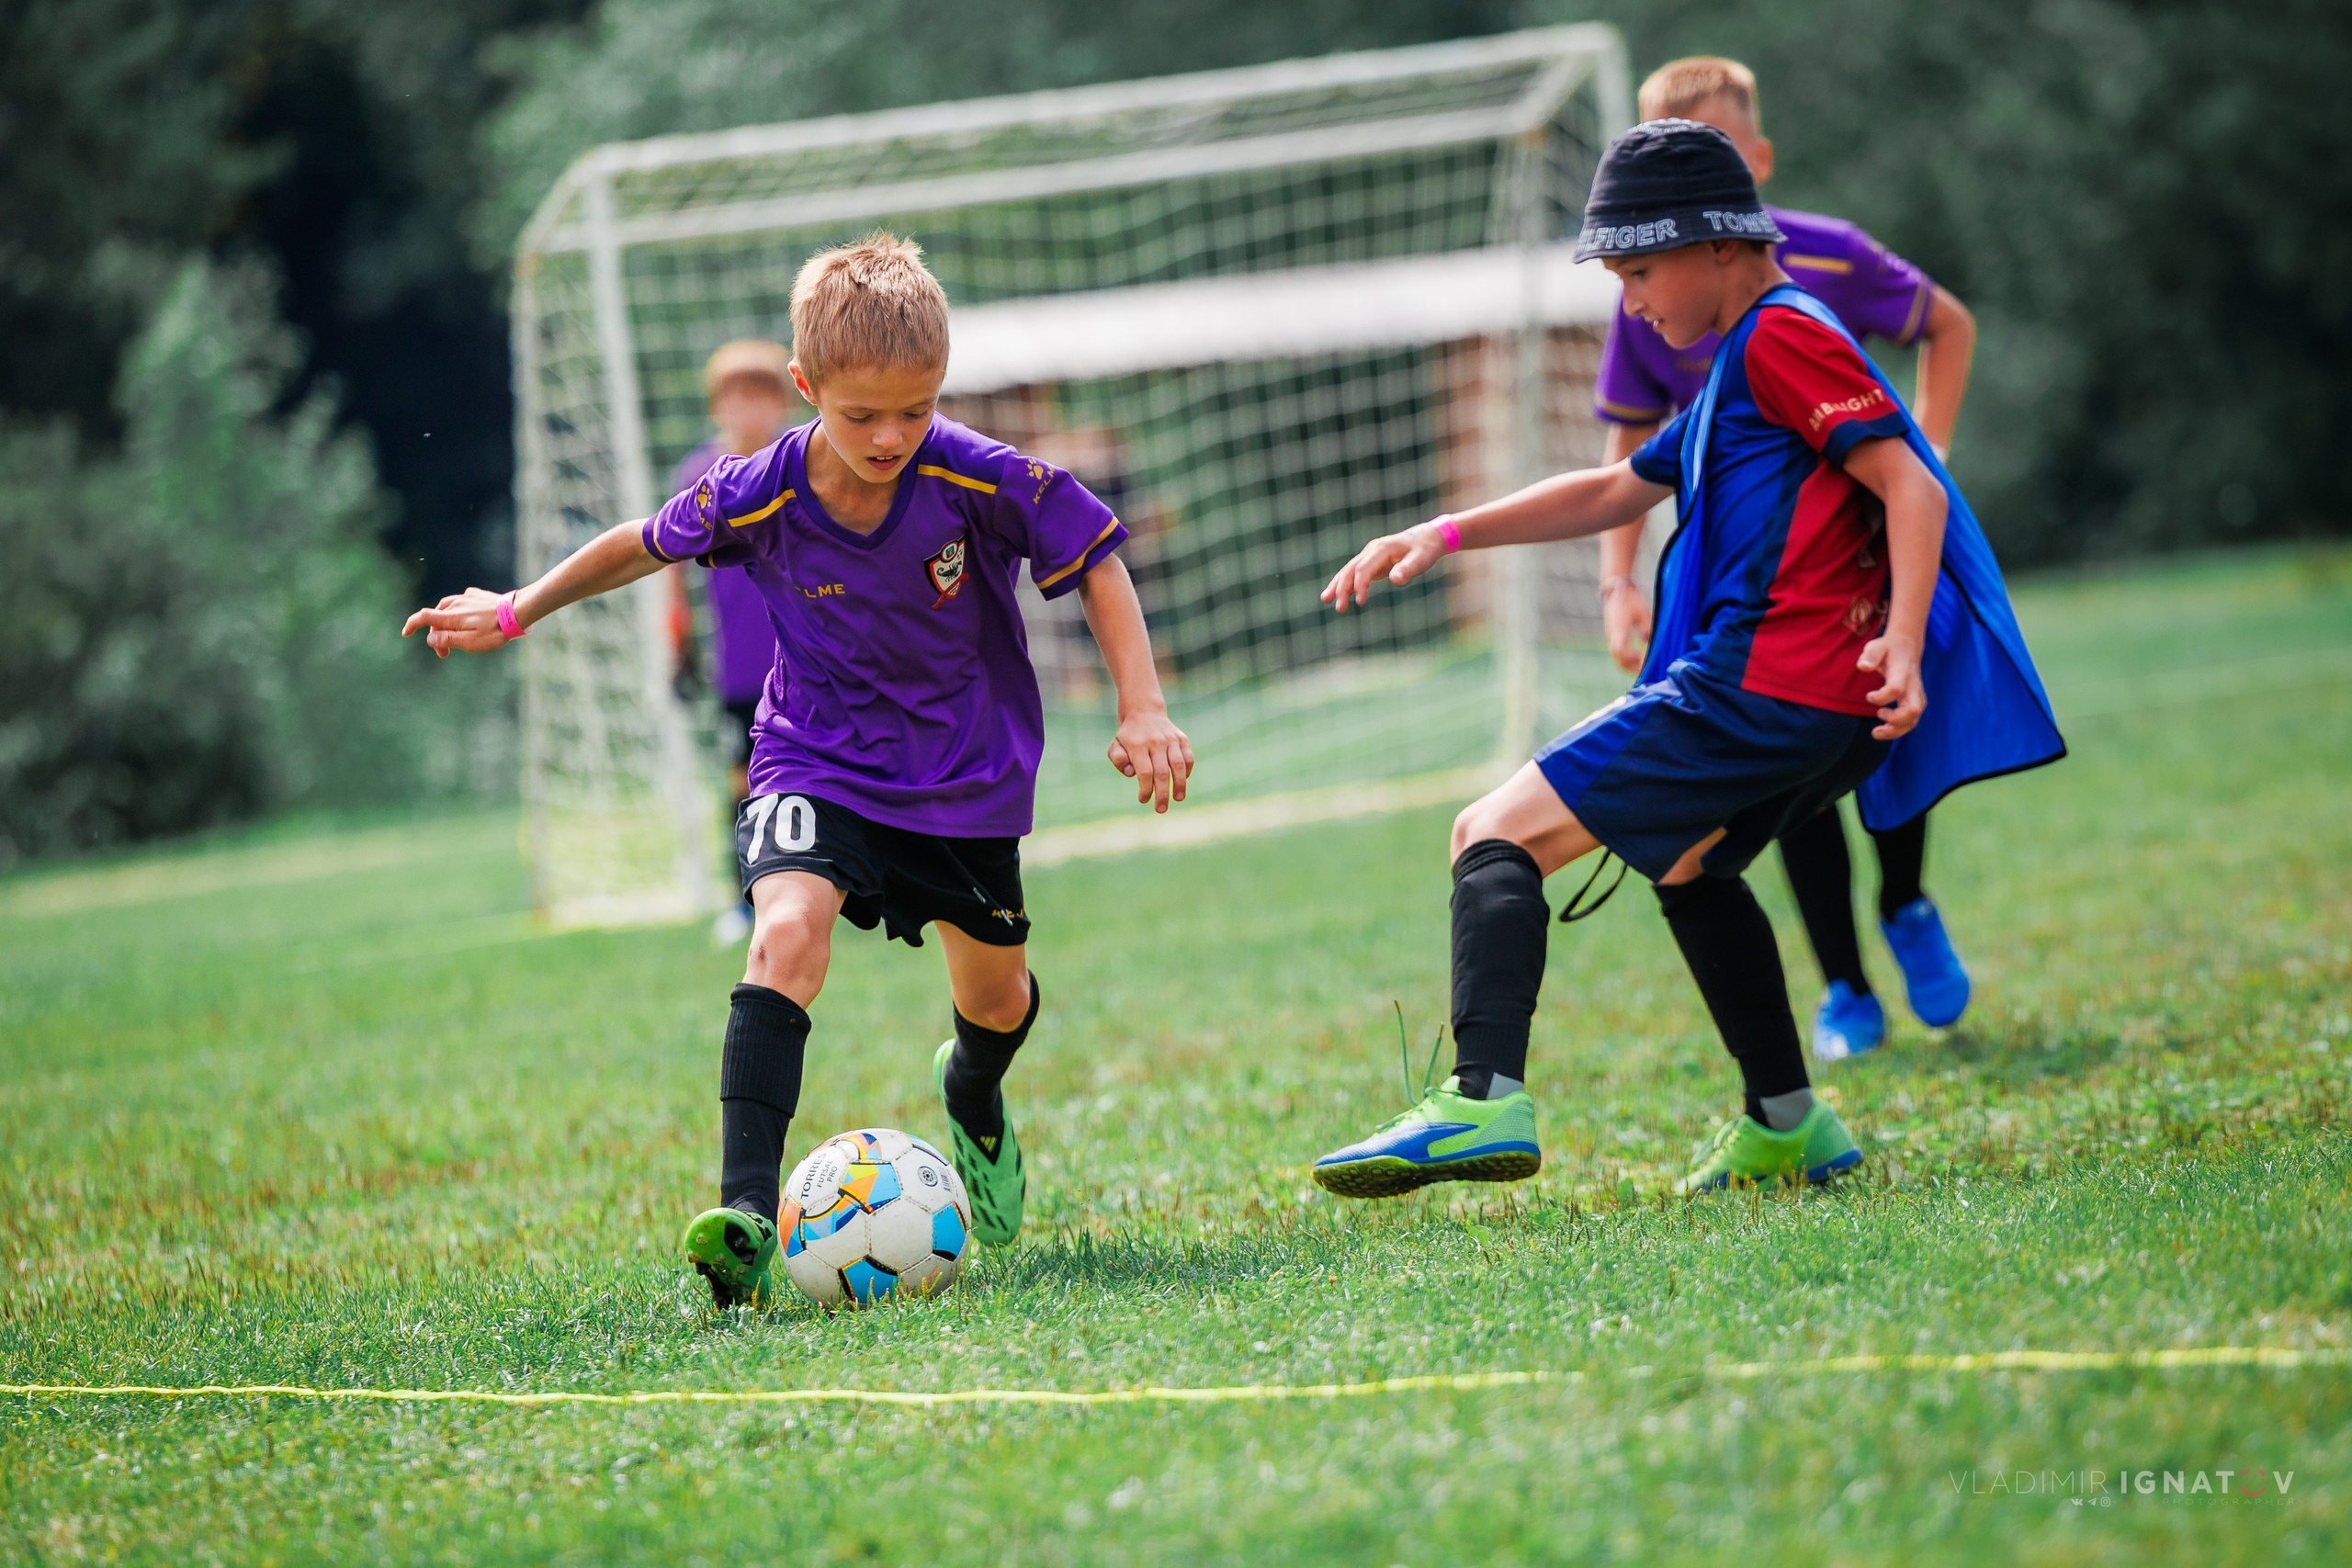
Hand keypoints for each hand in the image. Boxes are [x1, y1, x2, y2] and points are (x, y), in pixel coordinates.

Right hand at [401, 587, 511, 657]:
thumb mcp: (470, 642)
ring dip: (446, 624)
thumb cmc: (495, 631)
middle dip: (437, 636)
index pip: (424, 617)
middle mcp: (456, 604)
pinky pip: (461, 602)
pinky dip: (458, 612)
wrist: (518, 611)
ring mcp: (467, 598)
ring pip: (447, 609)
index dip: (412, 625)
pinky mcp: (477, 595)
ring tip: (455, 637)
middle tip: (447, 653)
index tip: (406, 633)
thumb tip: (429, 639)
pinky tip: (466, 618)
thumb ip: (448, 640)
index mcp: (452, 616)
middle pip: (437, 618)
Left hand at [1107, 705, 1192, 812]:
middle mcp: (1156, 741)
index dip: (1146, 790)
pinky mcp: (1182, 738)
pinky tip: (1183, 781)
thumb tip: (1133, 773)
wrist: (1144, 711)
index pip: (1145, 773)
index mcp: (1137, 744)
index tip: (1143, 800)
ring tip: (1178, 799)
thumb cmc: (1128, 736)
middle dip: (1162, 794)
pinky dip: (1187, 771)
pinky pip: (1188, 757)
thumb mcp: (1115, 746)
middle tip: (1161, 809)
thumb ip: (1118, 760)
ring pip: (1178, 765)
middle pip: (1162, 773)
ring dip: (1180, 785)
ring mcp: (1171, 739)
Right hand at [1321, 521, 1449, 612]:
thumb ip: (1408, 569)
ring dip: (1338, 585)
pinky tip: (1339, 596)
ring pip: (1349, 570)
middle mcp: (1371, 550)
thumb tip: (1395, 580)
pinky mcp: (1372, 563)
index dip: (1359, 585)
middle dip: (1342, 588)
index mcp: (1381, 549)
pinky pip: (1355, 574)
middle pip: (1351, 569)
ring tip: (1325, 600)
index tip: (1360, 602)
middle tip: (1339, 608)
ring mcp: (1370, 556)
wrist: (1427, 538)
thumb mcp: (1421, 559)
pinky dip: (1346, 584)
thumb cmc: (1425, 549)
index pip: (1363, 568)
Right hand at [1601, 577, 1650, 673]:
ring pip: (1618, 659)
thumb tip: (1653, 646)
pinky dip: (1628, 660)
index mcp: (1618, 629)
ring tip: (1644, 667)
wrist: (1617, 592)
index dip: (1630, 658)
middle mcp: (1612, 636)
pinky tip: (1639, 658)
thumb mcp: (1644, 614)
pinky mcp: (1613, 638)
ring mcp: (1611, 638)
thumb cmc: (1632, 601)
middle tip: (1647, 672)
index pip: (1619, 649)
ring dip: (1630, 666)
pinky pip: (1619, 654)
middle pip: (1618, 660)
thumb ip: (1648, 630)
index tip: (1642, 660)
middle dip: (1632, 668)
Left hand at [1858, 632, 1925, 739]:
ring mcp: (1916, 696)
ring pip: (1914, 720)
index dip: (1881, 697)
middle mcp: (1913, 686)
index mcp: (1903, 673)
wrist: (1906, 647)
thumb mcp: (1877, 646)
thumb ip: (1870, 655)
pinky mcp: (1915, 702)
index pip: (1896, 689)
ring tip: (1876, 732)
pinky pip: (1911, 721)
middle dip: (1895, 719)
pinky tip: (1883, 731)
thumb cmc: (1888, 648)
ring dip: (1896, 730)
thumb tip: (1862, 667)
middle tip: (1878, 715)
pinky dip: (1898, 730)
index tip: (1868, 696)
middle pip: (1913, 709)